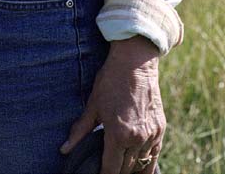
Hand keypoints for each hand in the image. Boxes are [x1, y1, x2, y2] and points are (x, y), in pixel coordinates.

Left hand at [61, 36, 164, 173]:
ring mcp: (151, 135)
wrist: (135, 62)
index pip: (111, 169)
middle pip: (126, 169)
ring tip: (121, 168)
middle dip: (116, 171)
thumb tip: (64, 150)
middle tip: (107, 168)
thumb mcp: (93, 105)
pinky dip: (146, 162)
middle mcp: (137, 139)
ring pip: (141, 165)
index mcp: (118, 135)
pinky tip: (138, 164)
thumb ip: (80, 130)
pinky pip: (155, 155)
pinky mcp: (160, 129)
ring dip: (131, 169)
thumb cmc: (110, 81)